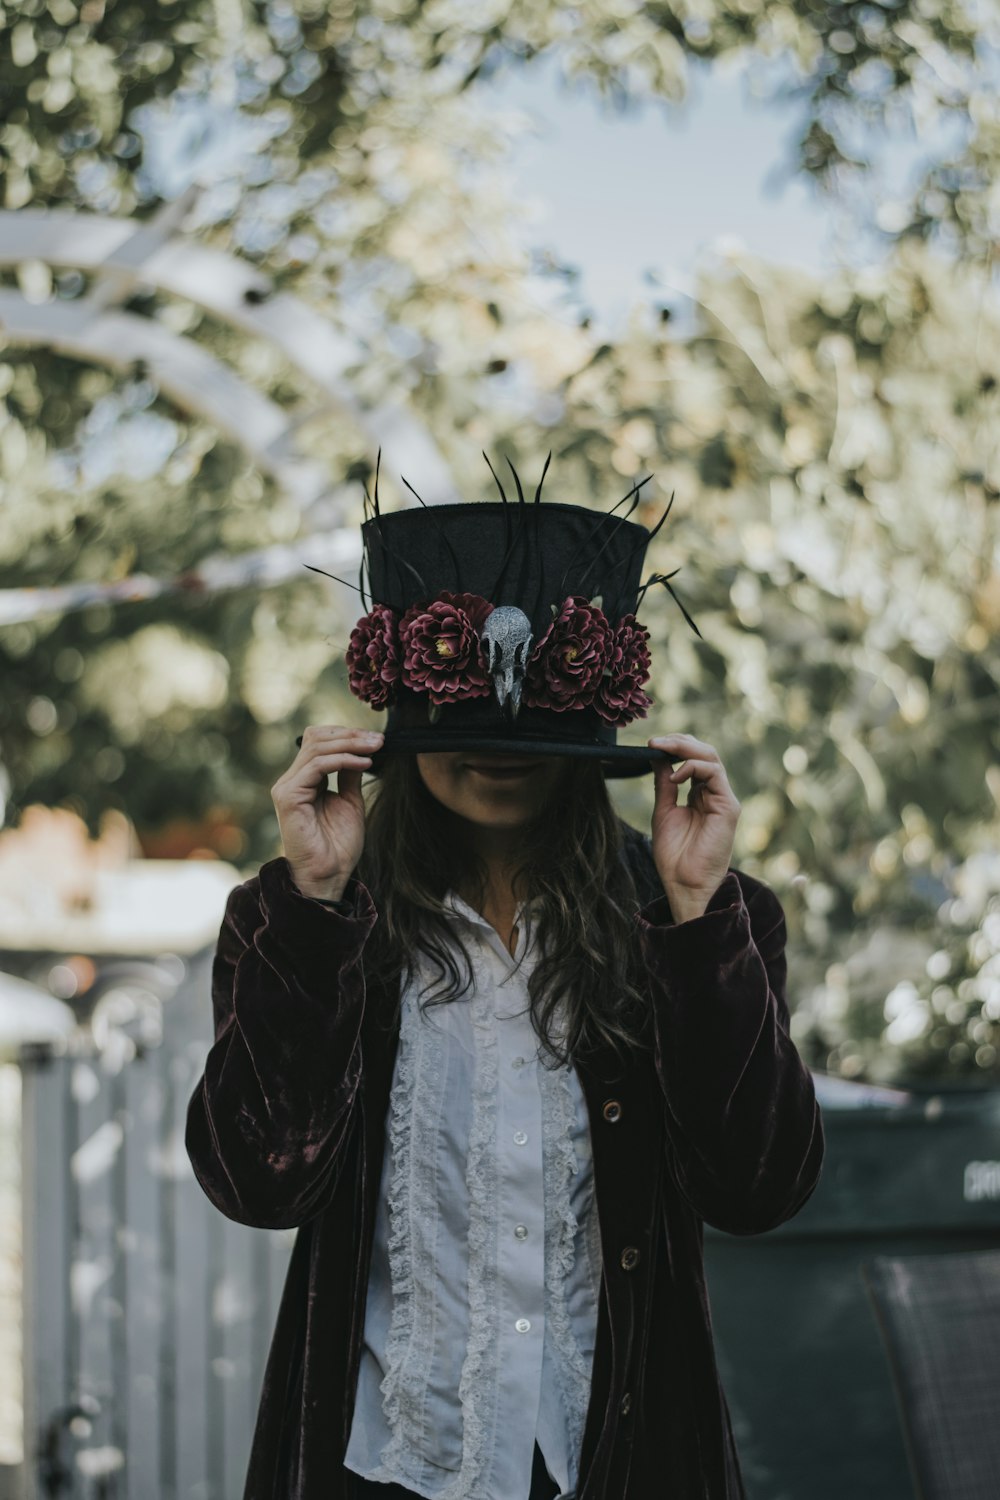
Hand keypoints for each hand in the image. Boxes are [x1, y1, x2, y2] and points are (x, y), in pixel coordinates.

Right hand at [271, 725, 382, 900]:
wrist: (329, 875)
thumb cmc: (339, 846)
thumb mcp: (351, 801)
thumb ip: (350, 774)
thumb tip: (361, 749)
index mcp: (305, 781)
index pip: (320, 742)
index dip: (347, 735)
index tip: (376, 740)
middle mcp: (292, 780)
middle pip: (317, 738)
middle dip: (351, 735)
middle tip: (378, 740)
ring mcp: (287, 787)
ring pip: (317, 747)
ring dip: (351, 744)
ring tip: (375, 749)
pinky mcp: (288, 796)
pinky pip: (316, 766)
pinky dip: (343, 760)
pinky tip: (364, 764)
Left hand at [647, 733, 740, 920]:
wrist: (684, 883)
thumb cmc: (674, 855)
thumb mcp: (664, 811)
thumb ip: (664, 784)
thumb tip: (657, 758)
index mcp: (700, 795)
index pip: (693, 760)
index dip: (674, 748)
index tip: (651, 744)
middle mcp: (714, 794)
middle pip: (704, 753)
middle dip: (679, 742)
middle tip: (655, 741)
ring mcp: (723, 799)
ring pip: (711, 758)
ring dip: (685, 749)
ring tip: (662, 749)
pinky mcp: (729, 806)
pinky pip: (714, 774)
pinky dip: (693, 767)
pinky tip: (675, 776)